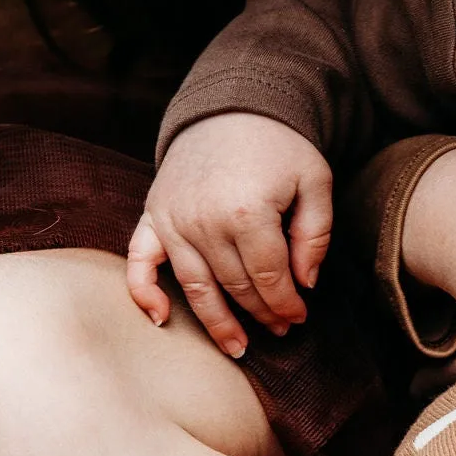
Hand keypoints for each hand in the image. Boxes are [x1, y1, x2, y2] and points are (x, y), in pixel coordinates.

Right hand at [126, 113, 334, 357]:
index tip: (300, 316)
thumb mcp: (315, 183)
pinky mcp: (153, 215)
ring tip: (237, 347)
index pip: (269, 277)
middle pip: (236, 286)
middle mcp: (203, 220)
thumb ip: (316, 236)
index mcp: (246, 211)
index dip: (287, 303)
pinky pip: (139, 261)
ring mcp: (173, 219)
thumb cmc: (279, 147)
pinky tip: (160, 319)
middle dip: (262, 313)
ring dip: (216, 322)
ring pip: (195, 286)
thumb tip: (305, 284)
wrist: (231, 107)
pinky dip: (144, 292)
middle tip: (282, 329)